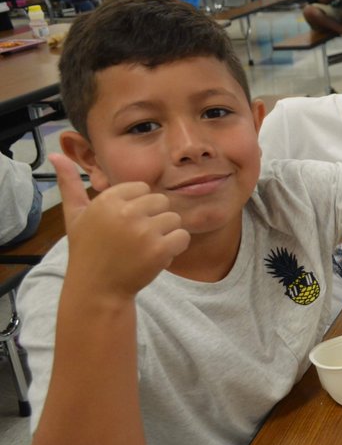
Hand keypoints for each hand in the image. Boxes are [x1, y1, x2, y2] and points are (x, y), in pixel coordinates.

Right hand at [51, 153, 188, 299]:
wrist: (97, 289)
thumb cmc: (87, 250)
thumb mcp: (75, 215)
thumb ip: (69, 183)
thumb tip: (56, 154)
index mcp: (107, 200)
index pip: (143, 188)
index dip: (138, 207)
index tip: (124, 224)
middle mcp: (125, 212)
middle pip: (161, 202)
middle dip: (153, 219)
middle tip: (135, 238)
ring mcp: (144, 231)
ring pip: (174, 219)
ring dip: (165, 234)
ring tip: (144, 247)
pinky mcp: (159, 250)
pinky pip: (182, 237)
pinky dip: (175, 247)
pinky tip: (156, 256)